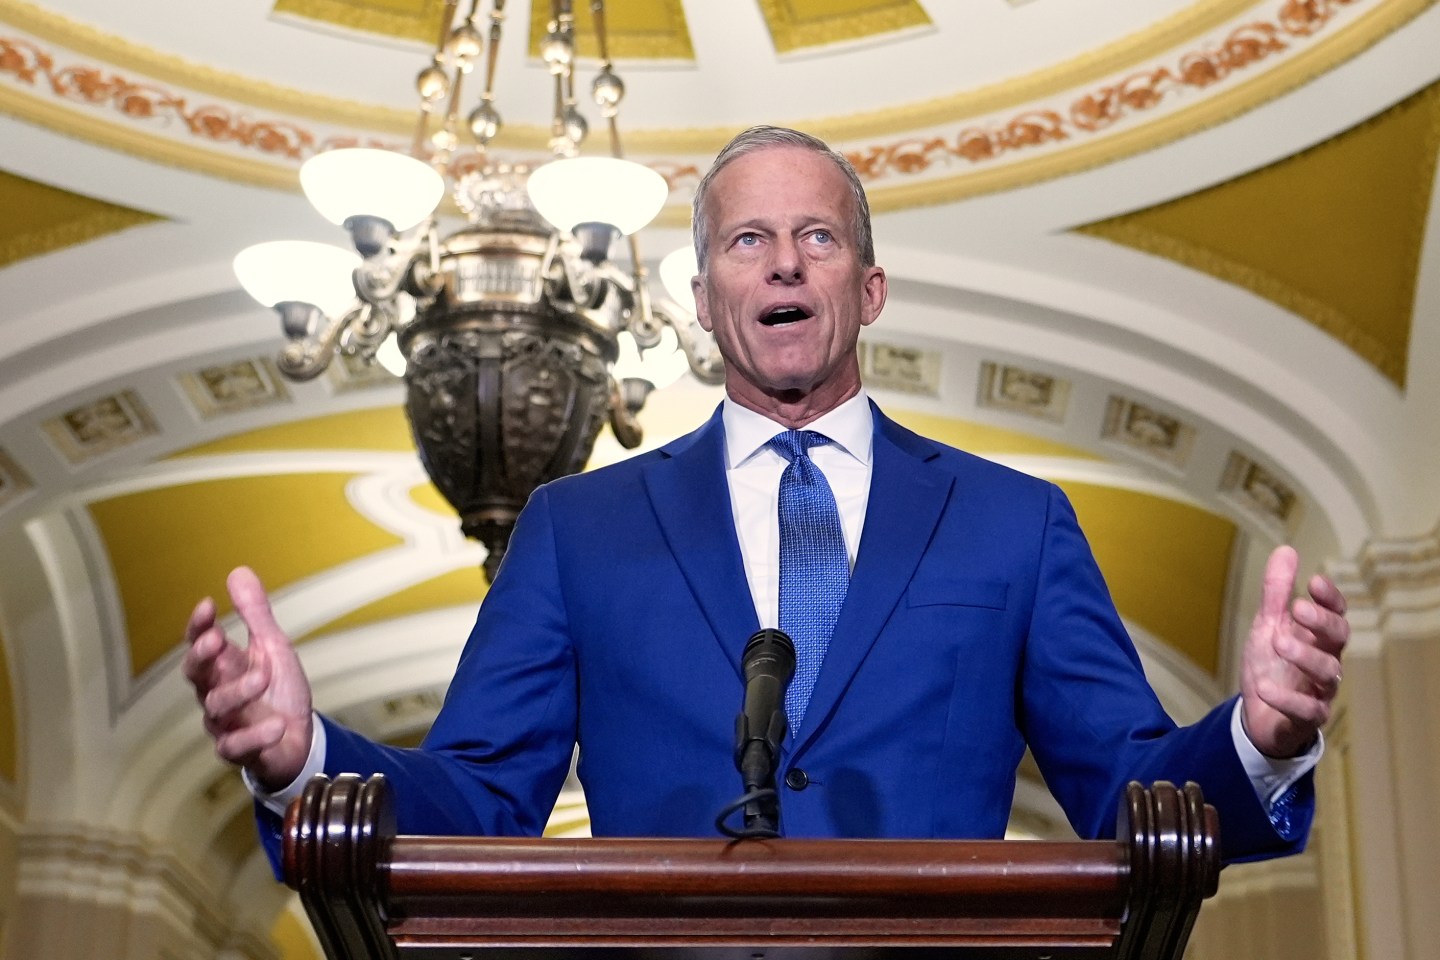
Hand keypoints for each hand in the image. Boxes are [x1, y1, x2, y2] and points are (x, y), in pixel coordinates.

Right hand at [181, 566, 313, 790]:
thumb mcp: (273, 647)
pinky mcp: (238, 751)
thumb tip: (238, 570)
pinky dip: (255, 737)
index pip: (201, 643)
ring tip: (263, 676)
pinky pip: (235, 747)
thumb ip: (255, 614)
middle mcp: (216, 693)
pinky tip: (276, 725)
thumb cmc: (279, 690)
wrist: (299, 738)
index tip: (208, 605)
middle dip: (201, 656)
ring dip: (238, 691)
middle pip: (195, 675)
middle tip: (216, 639)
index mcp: (224, 665)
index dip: (199, 625)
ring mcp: (225, 723)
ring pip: (215, 708)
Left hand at [1240, 545, 1348, 758]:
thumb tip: (1287, 549)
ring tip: (1278, 641)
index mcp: (1317, 636)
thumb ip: (1277, 592)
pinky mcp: (1307, 718)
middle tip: (1298, 608)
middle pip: (1339, 639)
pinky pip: (1307, 710)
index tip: (1314, 581)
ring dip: (1304, 656)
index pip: (1336, 614)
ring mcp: (1319, 690)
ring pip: (1327, 673)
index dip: (1330, 599)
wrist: (1259, 716)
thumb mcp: (1268, 625)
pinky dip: (1287, 699)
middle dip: (1322, 622)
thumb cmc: (1271, 665)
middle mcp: (1324, 660)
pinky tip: (1264, 687)